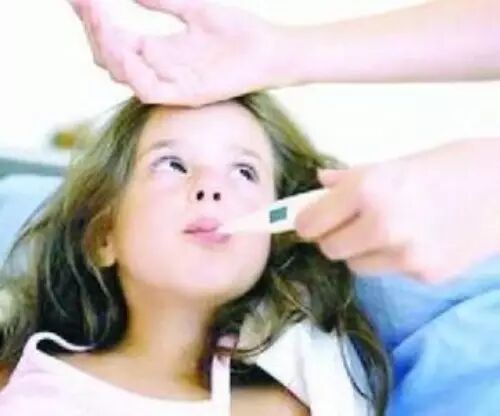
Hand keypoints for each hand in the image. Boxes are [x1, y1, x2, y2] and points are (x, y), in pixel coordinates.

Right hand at [69, 0, 288, 105]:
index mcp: (157, 51)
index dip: (93, 19)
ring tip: (102, 19)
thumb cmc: (236, 31)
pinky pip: (149, 91)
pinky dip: (133, 72)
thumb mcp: (194, 8)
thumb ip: (162, 2)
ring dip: (107, 48)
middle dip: (93, 31)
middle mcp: (158, 69)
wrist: (268, 50)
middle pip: (109, 58)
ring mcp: (171, 84)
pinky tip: (126, 47)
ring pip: (123, 75)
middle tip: (89, 4)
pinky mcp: (186, 95)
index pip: (113, 39)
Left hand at [295, 139, 499, 282]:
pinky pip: (390, 271)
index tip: (310, 221)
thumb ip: (350, 179)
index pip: (309, 224)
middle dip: (333, 238)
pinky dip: (393, 259)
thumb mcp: (394, 162)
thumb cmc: (447, 164)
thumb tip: (319, 183)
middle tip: (349, 224)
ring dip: (362, 251)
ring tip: (388, 231)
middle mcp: (380, 225)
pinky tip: (417, 240)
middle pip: (330, 250)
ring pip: (358, 266)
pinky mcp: (425, 275)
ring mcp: (404, 256)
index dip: (306, 223)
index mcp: (366, 189)